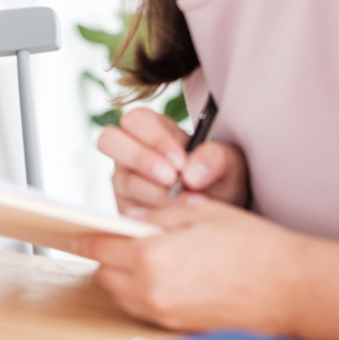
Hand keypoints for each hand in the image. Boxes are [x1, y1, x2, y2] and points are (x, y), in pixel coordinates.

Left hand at [76, 197, 303, 333]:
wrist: (292, 288)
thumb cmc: (252, 245)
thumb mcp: (199, 213)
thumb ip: (156, 217)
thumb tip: (128, 220)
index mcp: (151, 257)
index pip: (99, 248)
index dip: (86, 238)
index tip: (79, 232)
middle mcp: (152, 291)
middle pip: (106, 276)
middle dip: (106, 257)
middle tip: (117, 240)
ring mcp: (165, 314)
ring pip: (122, 296)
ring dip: (122, 277)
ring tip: (142, 257)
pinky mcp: (180, 327)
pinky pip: (144, 309)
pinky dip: (142, 293)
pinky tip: (162, 275)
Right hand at [97, 108, 248, 209]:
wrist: (220, 213)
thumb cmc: (220, 180)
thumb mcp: (230, 164)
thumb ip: (217, 158)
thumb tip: (192, 173)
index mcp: (153, 128)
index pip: (136, 120)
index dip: (154, 138)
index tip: (179, 161)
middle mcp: (130, 150)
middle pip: (109, 140)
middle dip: (140, 159)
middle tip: (171, 179)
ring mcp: (124, 180)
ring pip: (122, 180)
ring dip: (155, 193)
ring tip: (188, 202)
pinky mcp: (124, 209)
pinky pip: (128, 211)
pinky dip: (155, 216)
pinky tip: (178, 218)